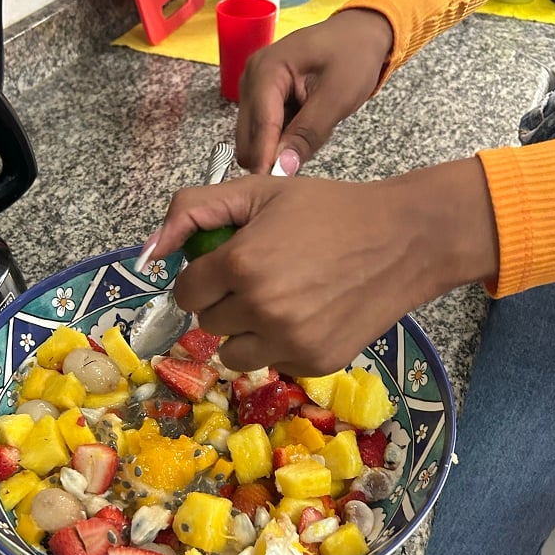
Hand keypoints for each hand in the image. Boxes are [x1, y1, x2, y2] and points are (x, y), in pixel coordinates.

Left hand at [147, 159, 498, 375]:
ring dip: (245, 333)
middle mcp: (260, 310)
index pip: (187, 293)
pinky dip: (280, 346)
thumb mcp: (260, 191)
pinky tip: (309, 316)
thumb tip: (151, 250)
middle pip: (208, 325)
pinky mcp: (314, 363)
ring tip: (280, 303)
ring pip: (234, 354)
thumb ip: (195, 209)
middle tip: (260, 278)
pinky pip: (273, 364)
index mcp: (240, 265)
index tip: (224, 269)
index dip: (203, 279)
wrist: (403, 240)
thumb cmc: (329, 210)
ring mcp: (289, 342)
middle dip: (224, 303)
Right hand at [236, 8, 393, 174]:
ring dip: (278, 147)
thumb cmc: (353, 56)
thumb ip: (308, 134)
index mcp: (266, 70)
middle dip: (271, 154)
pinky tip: (303, 128)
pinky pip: (263, 132)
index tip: (272, 187)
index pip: (260, 125)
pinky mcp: (258, 99)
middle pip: (248, 137)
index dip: (266, 158)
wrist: (358, 34)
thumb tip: (284, 168)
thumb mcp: (337, 97)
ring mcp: (251, 88)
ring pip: (254, 139)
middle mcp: (250, 78)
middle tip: (305, 157)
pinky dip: (281, 139)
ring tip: (309, 135)